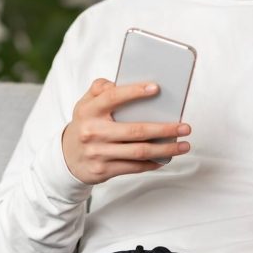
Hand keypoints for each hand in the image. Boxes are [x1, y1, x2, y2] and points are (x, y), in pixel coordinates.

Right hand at [61, 79, 190, 184]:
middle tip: (185, 127)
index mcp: (89, 110)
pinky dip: (153, 162)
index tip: (157, 88)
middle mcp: (92, 132)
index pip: (113, 97)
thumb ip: (99, 89)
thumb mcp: (85, 104)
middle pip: (136, 130)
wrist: (66, 158)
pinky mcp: (103, 170)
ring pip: (139, 151)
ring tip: (184, 145)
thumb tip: (117, 81)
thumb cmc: (86, 125)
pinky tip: (167, 157)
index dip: (135, 91)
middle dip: (165, 129)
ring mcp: (97, 153)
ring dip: (166, 149)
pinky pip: (134, 166)